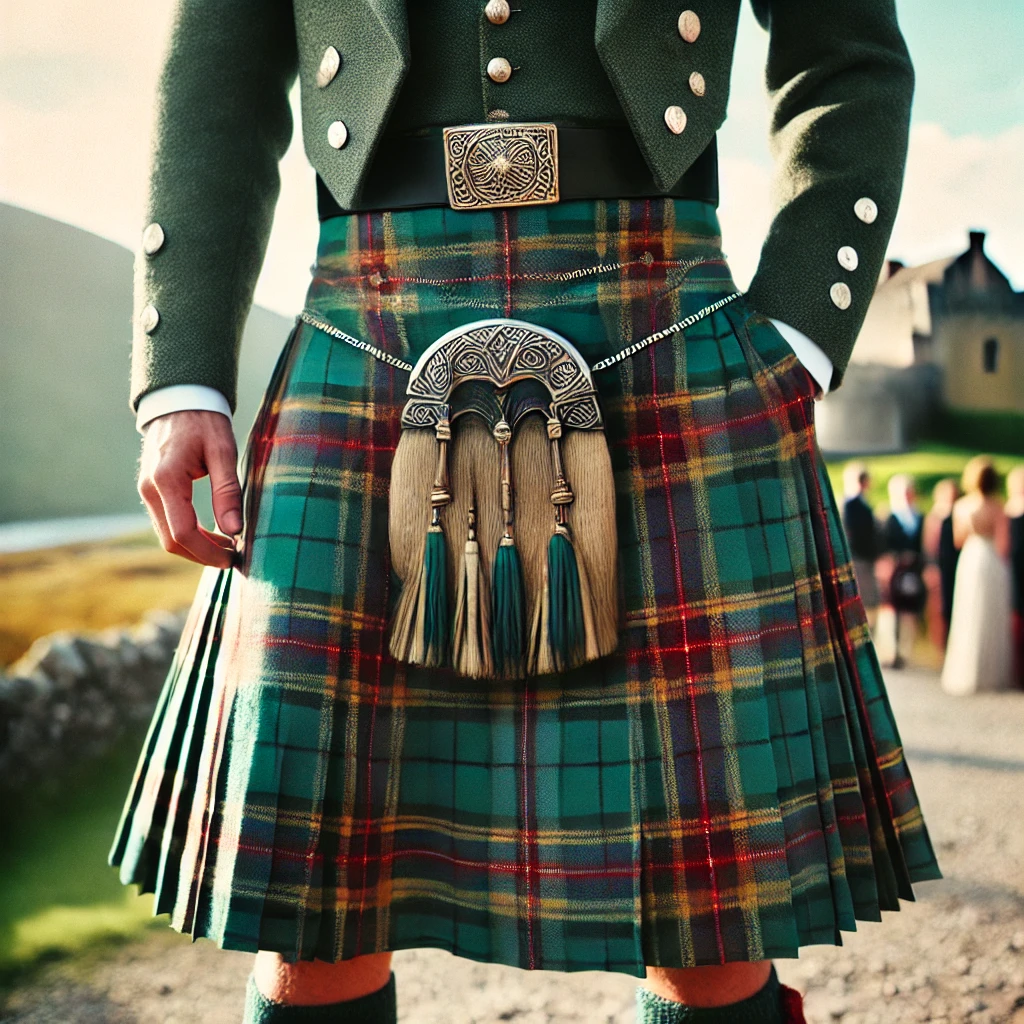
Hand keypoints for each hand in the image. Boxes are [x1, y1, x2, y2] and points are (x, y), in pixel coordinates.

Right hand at [137, 410, 241, 567]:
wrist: (179, 400)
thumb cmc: (204, 422)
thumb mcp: (223, 451)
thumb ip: (227, 491)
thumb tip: (235, 530)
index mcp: (166, 479)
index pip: (183, 532)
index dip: (208, 552)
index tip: (233, 558)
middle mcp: (149, 488)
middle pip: (171, 540)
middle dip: (202, 555)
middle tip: (233, 557)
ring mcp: (146, 490)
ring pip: (167, 535)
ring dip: (196, 547)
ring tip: (228, 546)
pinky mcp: (151, 491)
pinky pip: (166, 523)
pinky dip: (188, 534)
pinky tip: (213, 533)